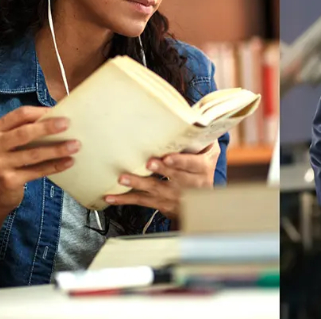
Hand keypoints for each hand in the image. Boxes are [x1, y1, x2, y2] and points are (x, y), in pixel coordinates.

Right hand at [0, 106, 78, 215]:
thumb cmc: (6, 162)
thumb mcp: (7, 144)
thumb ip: (24, 131)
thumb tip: (57, 119)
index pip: (19, 115)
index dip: (40, 112)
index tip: (59, 111)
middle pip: (24, 133)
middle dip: (47, 127)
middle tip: (67, 124)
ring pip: (33, 154)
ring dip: (56, 149)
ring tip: (75, 145)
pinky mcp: (9, 181)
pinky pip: (37, 171)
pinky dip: (54, 166)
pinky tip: (68, 162)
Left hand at [103, 143, 219, 221]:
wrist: (205, 202)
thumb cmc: (201, 167)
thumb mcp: (209, 152)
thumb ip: (201, 137)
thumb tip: (192, 114)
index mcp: (202, 168)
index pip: (192, 164)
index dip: (180, 161)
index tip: (167, 158)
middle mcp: (191, 184)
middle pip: (175, 177)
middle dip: (160, 170)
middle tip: (147, 163)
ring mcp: (176, 197)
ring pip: (156, 189)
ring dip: (139, 184)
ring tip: (123, 178)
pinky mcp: (162, 205)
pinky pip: (143, 201)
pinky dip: (126, 200)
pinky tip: (111, 197)